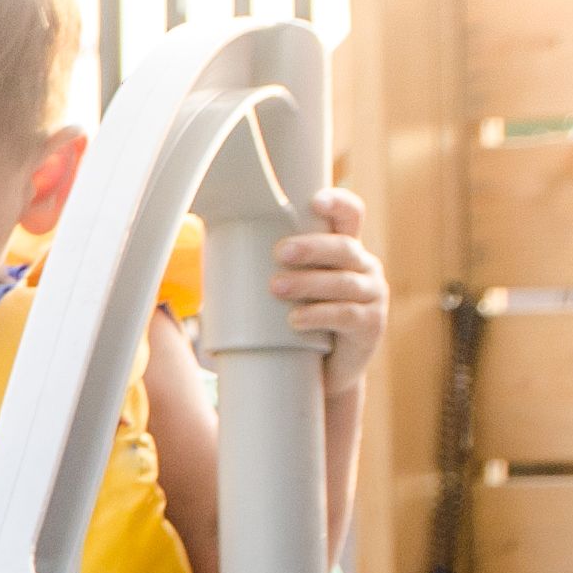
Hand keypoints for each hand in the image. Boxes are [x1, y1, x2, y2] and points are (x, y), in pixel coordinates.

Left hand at [274, 182, 386, 391]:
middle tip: (280, 252)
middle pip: (344, 247)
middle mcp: (363, 266)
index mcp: (344, 248)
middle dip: (312, 247)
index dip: (338, 203)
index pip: (350, 215)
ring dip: (309, 283)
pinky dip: (319, 315)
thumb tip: (200, 240)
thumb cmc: (295, 320)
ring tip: (276, 287)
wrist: (321, 371)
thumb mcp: (284, 288)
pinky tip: (295, 319)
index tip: (315, 201)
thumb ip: (261, 264)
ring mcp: (372, 295)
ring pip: (343, 282)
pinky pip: (347, 316)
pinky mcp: (370, 326)